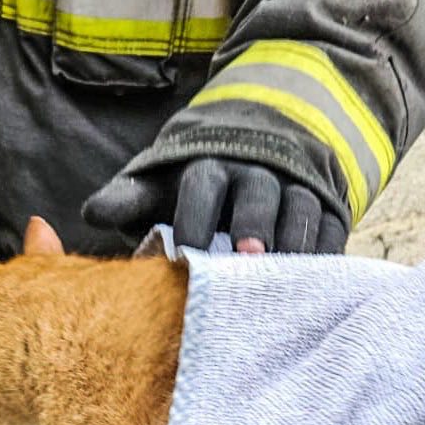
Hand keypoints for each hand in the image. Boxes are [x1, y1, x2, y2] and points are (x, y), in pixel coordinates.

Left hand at [82, 157, 347, 252]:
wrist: (263, 146)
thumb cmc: (198, 184)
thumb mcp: (161, 184)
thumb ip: (128, 199)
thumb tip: (90, 213)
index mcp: (210, 166)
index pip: (203, 186)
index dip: (195, 216)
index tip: (186, 252)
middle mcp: (256, 172)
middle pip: (257, 194)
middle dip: (252, 224)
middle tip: (245, 256)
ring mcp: (296, 186)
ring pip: (300, 208)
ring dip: (293, 239)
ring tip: (284, 273)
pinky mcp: (329, 205)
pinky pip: (333, 225)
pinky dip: (327, 249)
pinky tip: (317, 278)